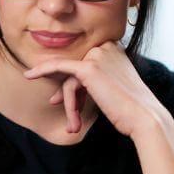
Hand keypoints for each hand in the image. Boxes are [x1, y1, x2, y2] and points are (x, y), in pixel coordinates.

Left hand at [22, 40, 170, 137]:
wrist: (144, 117)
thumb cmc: (131, 109)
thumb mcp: (112, 88)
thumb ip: (93, 80)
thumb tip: (67, 83)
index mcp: (115, 48)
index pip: (86, 63)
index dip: (78, 85)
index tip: (75, 103)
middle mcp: (107, 46)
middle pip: (77, 71)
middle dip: (70, 93)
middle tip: (62, 110)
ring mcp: (97, 55)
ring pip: (71, 79)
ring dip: (70, 104)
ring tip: (74, 127)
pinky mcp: (88, 68)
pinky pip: (59, 68)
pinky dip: (42, 71)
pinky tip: (29, 75)